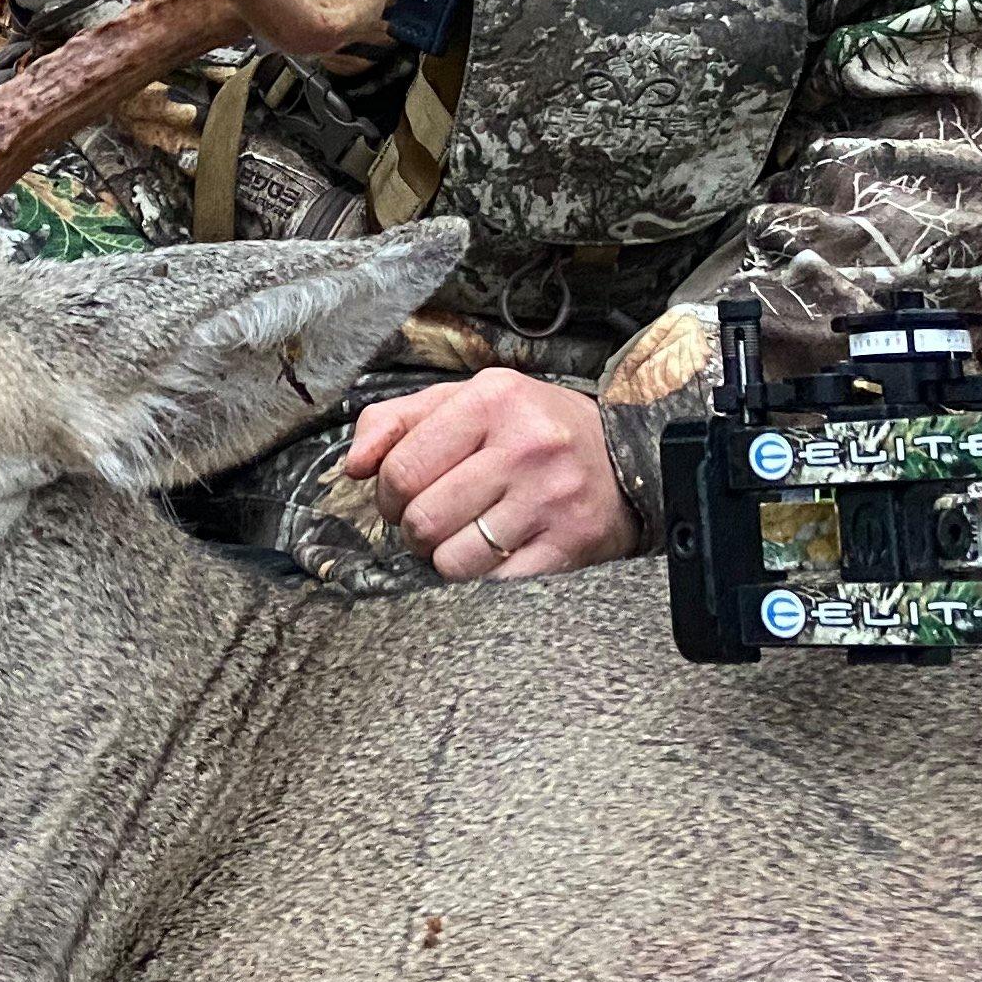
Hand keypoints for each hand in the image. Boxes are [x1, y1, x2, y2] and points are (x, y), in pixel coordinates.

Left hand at [346, 370, 633, 581]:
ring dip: (444, 556)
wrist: (628, 456)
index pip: (400, 468)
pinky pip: (492, 582)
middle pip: (422, 519)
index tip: (401, 495)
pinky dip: (482, 572)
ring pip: (452, 560)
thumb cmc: (535, 428)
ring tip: (462, 534)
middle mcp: (524, 446)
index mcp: (492, 400)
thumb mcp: (469, 400)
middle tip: (430, 518)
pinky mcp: (567, 545)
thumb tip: (352, 464)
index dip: (387, 493)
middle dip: (413, 529)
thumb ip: (398, 419)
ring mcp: (549, 499)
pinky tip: (497, 546)